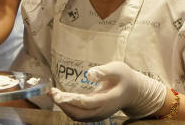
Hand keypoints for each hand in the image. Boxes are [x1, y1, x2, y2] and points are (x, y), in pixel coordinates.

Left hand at [50, 61, 166, 120]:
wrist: (133, 91)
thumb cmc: (124, 77)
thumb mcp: (118, 69)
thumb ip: (104, 71)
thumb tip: (90, 74)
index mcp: (109, 99)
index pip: (88, 103)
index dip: (72, 99)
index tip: (58, 93)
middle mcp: (103, 110)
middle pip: (80, 113)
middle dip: (64, 104)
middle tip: (51, 92)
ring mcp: (99, 114)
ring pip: (78, 116)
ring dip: (63, 106)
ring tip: (51, 93)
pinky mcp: (94, 113)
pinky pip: (79, 115)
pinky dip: (67, 108)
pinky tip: (58, 97)